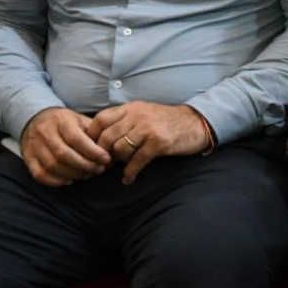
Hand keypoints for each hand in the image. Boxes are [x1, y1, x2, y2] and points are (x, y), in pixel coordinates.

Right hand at [21, 108, 110, 186]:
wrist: (36, 118)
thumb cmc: (64, 122)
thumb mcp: (79, 119)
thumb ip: (94, 132)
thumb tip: (112, 149)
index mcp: (61, 120)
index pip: (76, 139)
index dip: (92, 151)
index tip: (106, 159)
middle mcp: (45, 132)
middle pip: (64, 154)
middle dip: (84, 165)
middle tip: (98, 170)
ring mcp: (34, 146)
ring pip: (52, 166)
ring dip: (73, 174)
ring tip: (87, 175)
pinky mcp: (28, 158)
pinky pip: (40, 174)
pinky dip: (55, 181)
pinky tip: (69, 180)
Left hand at [87, 102, 212, 184]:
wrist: (196, 123)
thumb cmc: (167, 121)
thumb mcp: (144, 112)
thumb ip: (124, 120)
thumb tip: (102, 138)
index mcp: (130, 108)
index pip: (100, 119)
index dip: (92, 136)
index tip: (91, 149)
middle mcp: (137, 115)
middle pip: (107, 137)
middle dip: (103, 154)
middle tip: (103, 165)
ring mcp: (148, 128)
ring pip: (120, 149)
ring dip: (117, 163)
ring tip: (120, 168)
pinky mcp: (159, 142)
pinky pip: (137, 160)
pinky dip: (130, 172)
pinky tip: (128, 179)